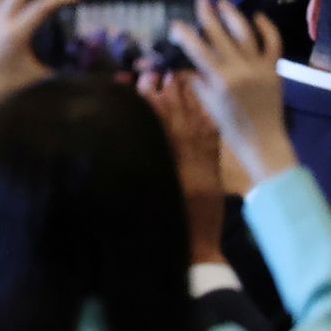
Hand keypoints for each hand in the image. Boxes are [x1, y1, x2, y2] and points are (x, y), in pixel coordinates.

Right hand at [139, 70, 225, 263]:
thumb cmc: (160, 237)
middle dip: (169, 96)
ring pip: (196, 128)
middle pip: (177, 122)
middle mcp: (186, 167)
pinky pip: (212, 143)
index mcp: (166, 172)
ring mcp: (203, 170)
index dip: (150, 104)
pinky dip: (207, 122)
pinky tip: (203, 107)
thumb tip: (117, 138)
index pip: (157, 129)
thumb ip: (136, 168)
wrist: (195, 257)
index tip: (143, 82)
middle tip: (161, 73)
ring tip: (180, 79)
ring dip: (188, 102)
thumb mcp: (142, 202)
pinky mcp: (214, 176)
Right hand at [169, 0, 296, 182]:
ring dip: (233, 15)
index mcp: (219, 80)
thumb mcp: (208, 104)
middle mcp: (239, 69)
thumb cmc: (231, 127)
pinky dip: (267, 28)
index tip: (176, 23)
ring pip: (245, 34)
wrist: (263, 141)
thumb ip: (197, 81)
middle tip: (201, 0)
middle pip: (220, 36)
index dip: (185, 34)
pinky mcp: (274, 69)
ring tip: (223, 1)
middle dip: (208, 16)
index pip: (197, 50)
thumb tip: (184, 64)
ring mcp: (258, 67)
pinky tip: (257, 16)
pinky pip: (273, 44)